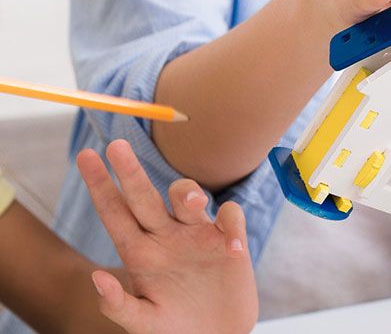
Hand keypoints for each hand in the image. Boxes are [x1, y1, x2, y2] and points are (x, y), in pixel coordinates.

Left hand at [76, 140, 257, 333]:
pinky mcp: (230, 241)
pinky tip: (232, 249)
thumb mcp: (143, 324)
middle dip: (130, 171)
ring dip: (187, 193)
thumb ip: (118, 306)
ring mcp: (198, 236)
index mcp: (140, 253)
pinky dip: (232, 225)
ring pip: (188, 196)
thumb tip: (96, 278)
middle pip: (145, 196)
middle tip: (116, 146)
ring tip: (191, 204)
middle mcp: (166, 237)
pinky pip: (230, 216)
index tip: (86, 157)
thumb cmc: (176, 330)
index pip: (116, 213)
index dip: (101, 185)